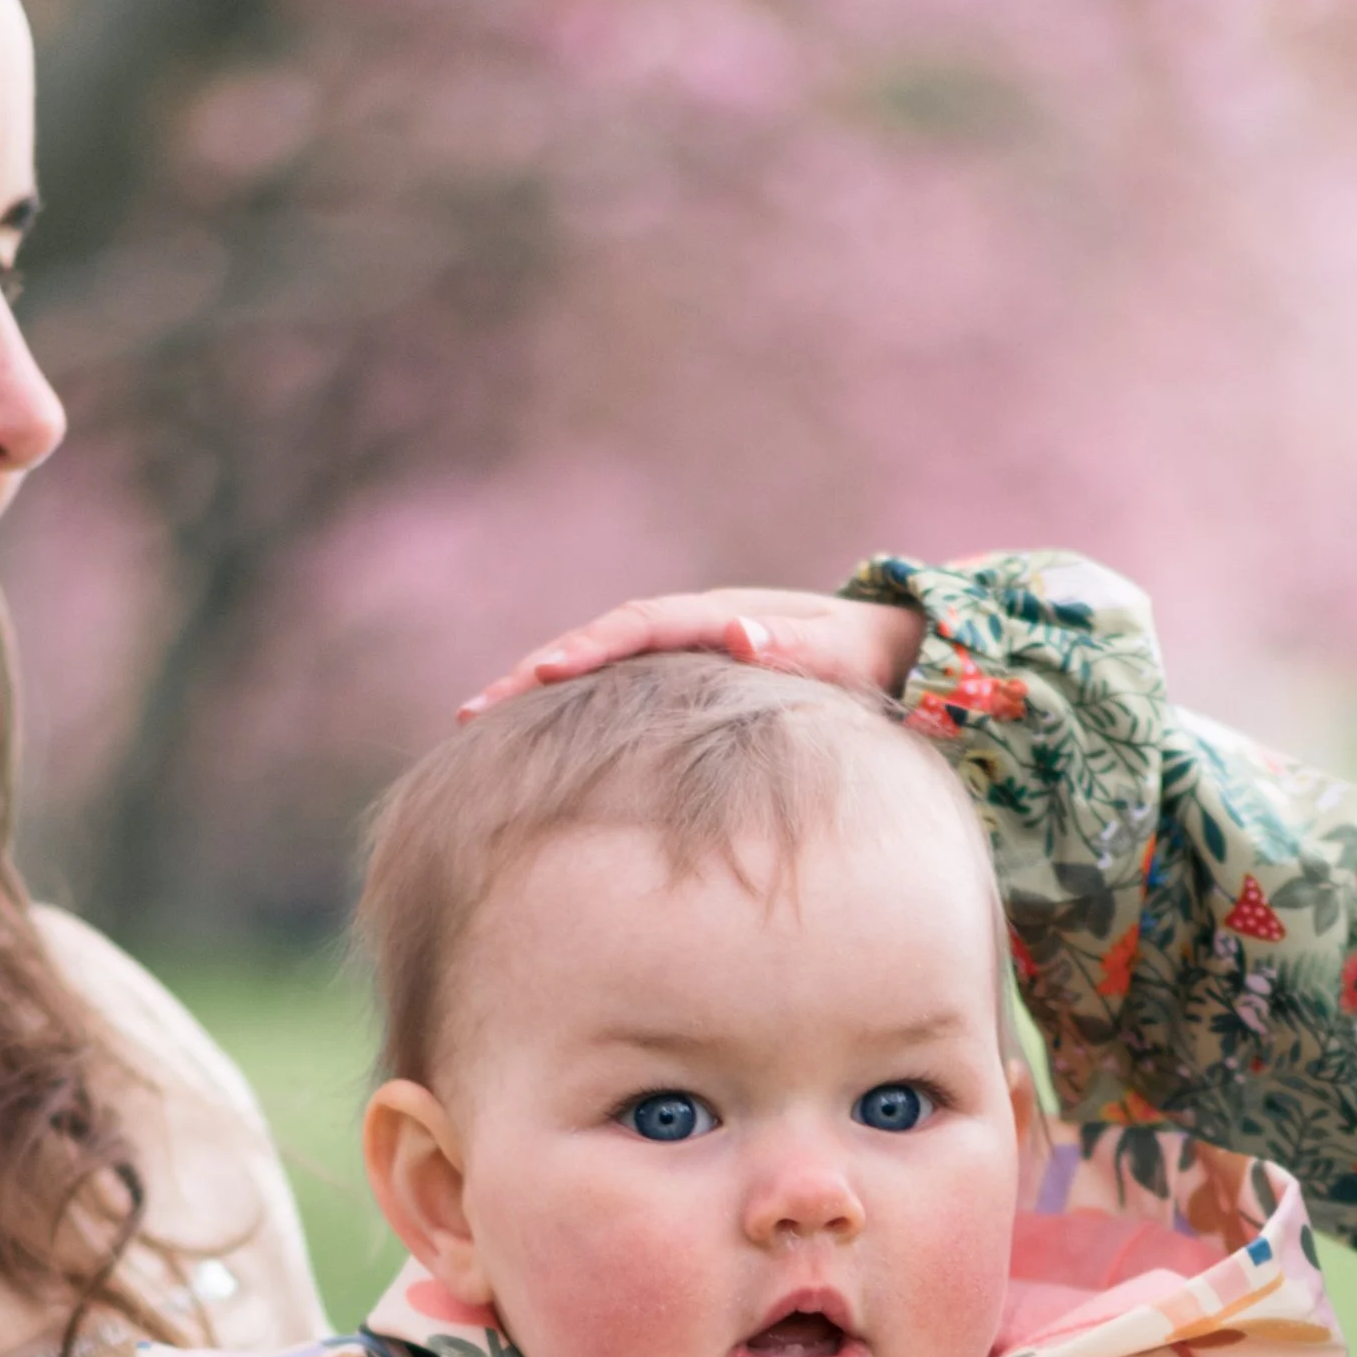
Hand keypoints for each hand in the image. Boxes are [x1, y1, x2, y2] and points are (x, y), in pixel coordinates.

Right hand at [462, 586, 921, 716]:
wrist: (885, 650)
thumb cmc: (864, 658)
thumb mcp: (840, 654)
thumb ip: (794, 645)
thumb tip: (738, 633)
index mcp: (717, 614)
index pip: (637, 627)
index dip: (587, 649)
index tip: (539, 673)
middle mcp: (689, 624)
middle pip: (596, 643)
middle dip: (530, 674)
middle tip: (470, 714)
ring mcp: (681, 650)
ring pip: (596, 666)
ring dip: (536, 690)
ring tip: (473, 726)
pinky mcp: (682, 678)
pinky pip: (614, 687)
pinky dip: (569, 706)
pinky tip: (528, 741)